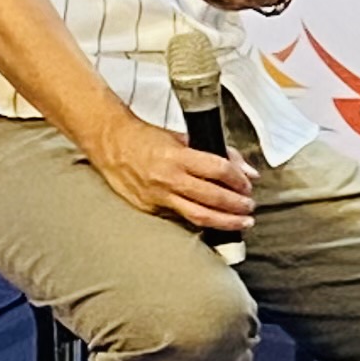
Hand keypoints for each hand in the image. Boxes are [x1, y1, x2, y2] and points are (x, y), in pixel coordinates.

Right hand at [91, 103, 252, 235]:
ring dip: (226, 221)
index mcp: (178, 156)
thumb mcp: (184, 138)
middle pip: (212, 198)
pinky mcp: (149, 207)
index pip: (219, 170)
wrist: (110, 143)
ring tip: (242, 222)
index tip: (247, 185)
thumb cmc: (146, 138)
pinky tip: (215, 221)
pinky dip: (202, 221)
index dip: (239, 180)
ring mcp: (157, 195)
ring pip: (199, 215)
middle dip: (237, 205)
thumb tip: (248, 172)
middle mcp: (168, 178)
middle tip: (249, 207)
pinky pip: (181, 217)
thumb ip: (219, 154)